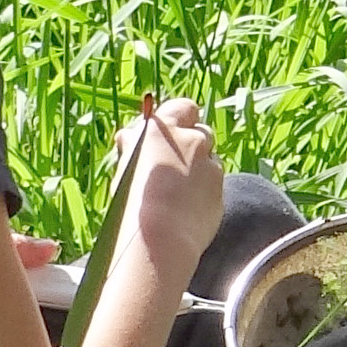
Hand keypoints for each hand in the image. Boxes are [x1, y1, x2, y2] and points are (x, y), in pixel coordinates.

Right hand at [112, 97, 224, 288]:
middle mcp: (193, 141)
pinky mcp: (221, 190)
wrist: (158, 239)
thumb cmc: (131, 203)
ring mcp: (211, 166)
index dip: (180, 119)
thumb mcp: (125, 168)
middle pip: (201, 133)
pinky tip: (185, 211)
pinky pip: (213, 186)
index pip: (183, 108)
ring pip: (209, 161)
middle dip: (192, 145)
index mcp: (165, 128)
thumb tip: (130, 136)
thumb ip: (134, 147)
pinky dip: (203, 193)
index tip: (170, 134)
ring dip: (199, 170)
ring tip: (176, 195)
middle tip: (173, 166)